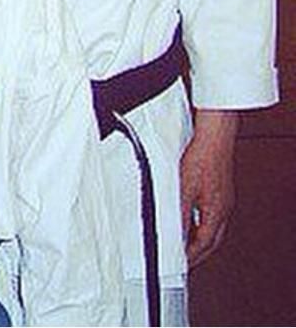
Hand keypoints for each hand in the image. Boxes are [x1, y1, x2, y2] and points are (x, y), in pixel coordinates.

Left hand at [179, 109, 238, 267]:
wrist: (214, 138)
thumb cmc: (201, 159)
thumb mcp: (184, 189)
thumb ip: (180, 213)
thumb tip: (176, 232)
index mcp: (216, 213)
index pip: (204, 244)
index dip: (191, 255)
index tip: (182, 262)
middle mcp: (223, 209)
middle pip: (211, 240)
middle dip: (198, 251)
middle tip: (185, 257)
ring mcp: (224, 200)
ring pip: (213, 227)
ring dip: (200, 237)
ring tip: (186, 241)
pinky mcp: (221, 190)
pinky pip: (213, 215)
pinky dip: (202, 222)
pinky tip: (192, 217)